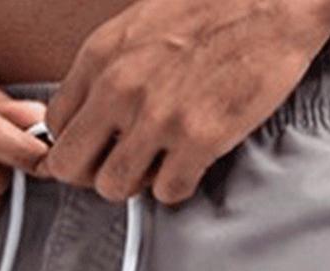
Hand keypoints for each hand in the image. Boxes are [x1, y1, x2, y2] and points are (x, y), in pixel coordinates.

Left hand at [40, 0, 329, 203]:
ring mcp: (158, 117)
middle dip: (93, 174)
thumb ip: (108, 70)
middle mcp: (120, 88)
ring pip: (113, 187)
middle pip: (71, 166)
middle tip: (123, 167)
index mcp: (100, 57)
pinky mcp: (198, 139)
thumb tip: (92, 115)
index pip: (56, 126)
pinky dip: (177, 187)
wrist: (273, 2)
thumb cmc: (211, 10)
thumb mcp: (139, 27)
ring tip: (159, 165)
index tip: (99, 148)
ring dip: (135, 185)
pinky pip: (166, 192)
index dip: (77, 144)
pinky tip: (190, 165)